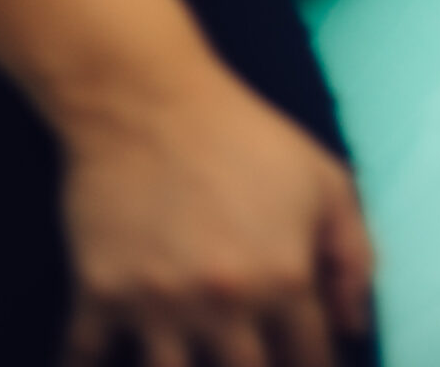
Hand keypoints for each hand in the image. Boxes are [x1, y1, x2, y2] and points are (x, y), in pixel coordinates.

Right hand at [59, 48, 373, 366]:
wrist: (150, 99)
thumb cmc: (244, 136)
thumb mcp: (324, 179)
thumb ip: (354, 254)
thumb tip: (355, 326)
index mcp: (284, 276)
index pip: (310, 359)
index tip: (301, 362)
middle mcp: (224, 302)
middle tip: (249, 355)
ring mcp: (157, 305)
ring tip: (192, 353)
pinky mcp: (99, 296)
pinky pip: (85, 359)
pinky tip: (99, 361)